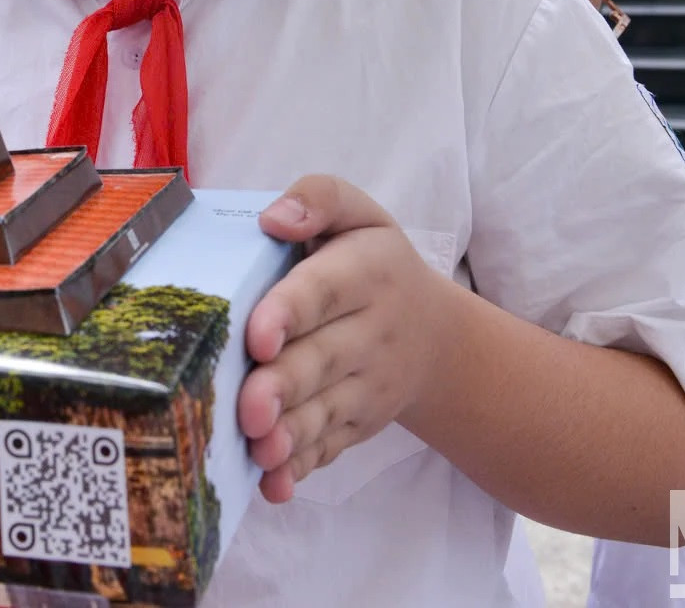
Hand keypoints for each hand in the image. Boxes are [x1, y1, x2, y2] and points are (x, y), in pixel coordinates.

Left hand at [238, 175, 445, 502]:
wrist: (436, 335)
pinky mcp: (358, 424)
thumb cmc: (374, 264)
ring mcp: (367, 386)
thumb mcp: (360, 215)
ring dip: (291, 434)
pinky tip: (274, 484)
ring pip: (325, 411)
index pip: (324, 289)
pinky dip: (302, 468)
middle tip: (248, 407)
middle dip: (283, 386)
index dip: (290, 312)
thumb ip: (319, 199)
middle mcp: (371, 333)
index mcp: (366, 272)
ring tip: (259, 449)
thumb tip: (273, 217)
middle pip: (321, 360)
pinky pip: (331, 448)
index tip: (258, 336)